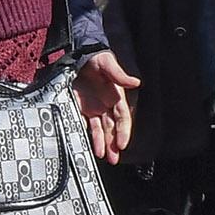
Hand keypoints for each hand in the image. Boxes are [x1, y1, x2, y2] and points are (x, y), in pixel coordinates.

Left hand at [73, 49, 139, 165]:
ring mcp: (95, 108)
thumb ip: (119, 74)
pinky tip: (91, 146)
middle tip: (114, 159)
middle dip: (114, 143)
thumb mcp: (107, 63)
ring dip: (103, 143)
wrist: (78, 55)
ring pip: (101, 129)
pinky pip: (87, 124)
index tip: (122, 144)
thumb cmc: (96, 57)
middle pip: (113, 128)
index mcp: (116, 96)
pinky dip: (90, 135)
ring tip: (104, 157)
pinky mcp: (83, 107)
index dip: (123, 131)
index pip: (122, 118)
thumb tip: (136, 82)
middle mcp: (107, 105)